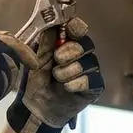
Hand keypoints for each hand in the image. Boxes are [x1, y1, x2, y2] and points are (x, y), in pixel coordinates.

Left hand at [7, 17, 104, 132]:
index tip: (69, 30)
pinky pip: (91, 80)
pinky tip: (66, 88)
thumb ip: (46, 42)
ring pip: (87, 63)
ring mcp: (90, 70)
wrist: (37, 108)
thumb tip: (52, 24)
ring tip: (57, 79)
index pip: (78, 29)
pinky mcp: (95, 86)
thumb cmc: (38, 82)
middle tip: (56, 61)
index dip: (75, 27)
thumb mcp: (37, 59)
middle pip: (85, 44)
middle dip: (68, 52)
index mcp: (68, 44)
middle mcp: (82, 55)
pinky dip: (75, 83)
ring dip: (67, 72)